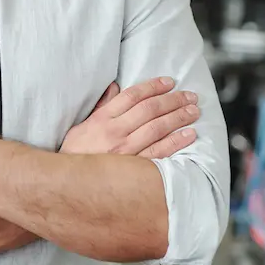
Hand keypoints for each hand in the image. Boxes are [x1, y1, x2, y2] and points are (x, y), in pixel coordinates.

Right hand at [61, 77, 198, 157]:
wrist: (71, 182)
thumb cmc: (76, 153)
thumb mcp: (82, 126)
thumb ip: (101, 107)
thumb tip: (116, 87)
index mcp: (101, 119)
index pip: (131, 96)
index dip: (152, 86)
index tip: (169, 82)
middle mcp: (114, 132)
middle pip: (149, 109)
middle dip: (172, 100)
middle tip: (189, 95)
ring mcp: (126, 150)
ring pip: (157, 128)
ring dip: (178, 117)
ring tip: (193, 111)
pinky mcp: (134, 168)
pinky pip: (160, 152)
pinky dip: (176, 142)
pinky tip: (189, 134)